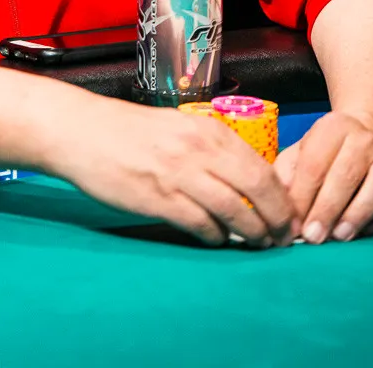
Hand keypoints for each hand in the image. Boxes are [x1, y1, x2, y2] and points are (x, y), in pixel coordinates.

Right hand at [54, 97, 299, 246]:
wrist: (82, 131)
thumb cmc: (129, 131)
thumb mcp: (178, 128)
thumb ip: (209, 149)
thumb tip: (244, 180)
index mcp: (207, 130)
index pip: (261, 166)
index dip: (282, 196)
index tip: (290, 214)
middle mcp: (199, 149)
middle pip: (257, 189)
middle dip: (277, 218)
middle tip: (284, 237)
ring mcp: (179, 174)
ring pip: (234, 210)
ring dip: (252, 233)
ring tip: (259, 245)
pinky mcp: (159, 198)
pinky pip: (200, 224)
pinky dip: (215, 236)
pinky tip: (218, 240)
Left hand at [273, 109, 372, 243]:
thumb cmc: (329, 152)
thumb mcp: (302, 151)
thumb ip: (287, 174)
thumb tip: (281, 208)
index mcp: (333, 127)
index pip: (314, 164)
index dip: (301, 197)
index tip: (292, 224)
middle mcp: (366, 140)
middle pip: (345, 176)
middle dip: (326, 210)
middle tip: (313, 237)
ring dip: (356, 216)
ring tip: (339, 237)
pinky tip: (363, 232)